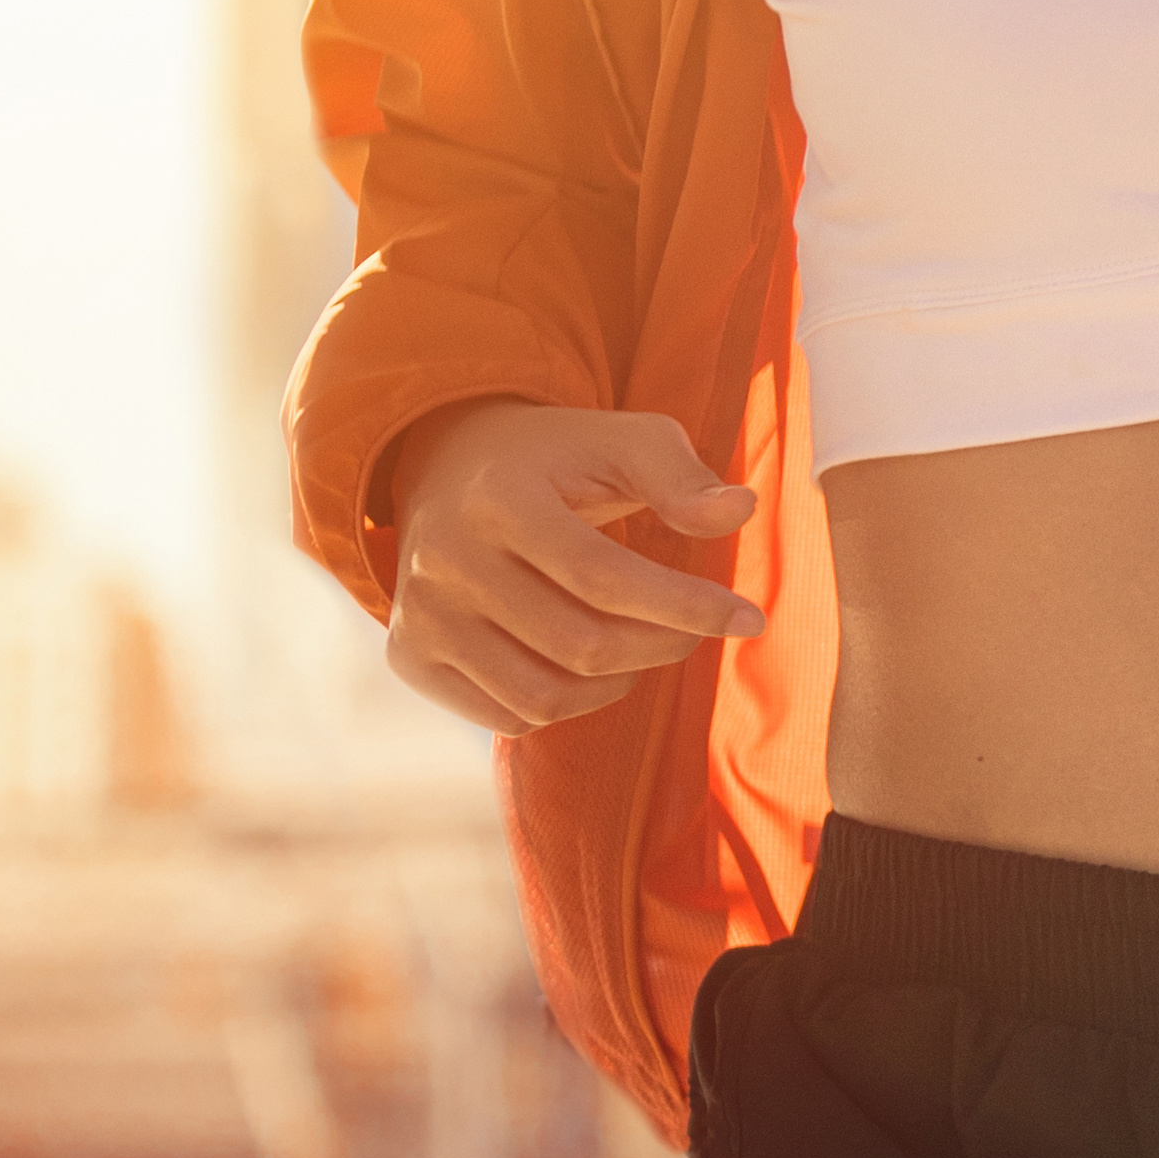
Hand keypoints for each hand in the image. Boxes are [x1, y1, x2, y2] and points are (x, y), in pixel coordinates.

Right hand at [381, 398, 763, 731]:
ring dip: (619, 682)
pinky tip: (585, 662)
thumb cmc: (557, 460)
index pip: (603, 577)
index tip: (748, 618)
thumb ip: (681, 475)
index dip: (686, 607)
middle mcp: (443, 561)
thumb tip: (739, 511)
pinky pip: (508, 716)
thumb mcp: (622, 441)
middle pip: (581, 644)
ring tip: (643, 644)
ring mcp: (420, 617)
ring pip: (545, 696)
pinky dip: (565, 704)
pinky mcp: (410, 658)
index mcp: (498, 499)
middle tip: (695, 629)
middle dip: (663, 644)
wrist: (447, 468)